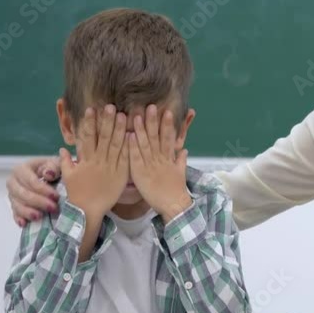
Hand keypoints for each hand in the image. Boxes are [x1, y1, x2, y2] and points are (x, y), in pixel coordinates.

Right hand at [7, 157, 61, 226]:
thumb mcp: (56, 164)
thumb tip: (48, 174)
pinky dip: (19, 218)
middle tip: (53, 207)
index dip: (43, 189)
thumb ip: (53, 167)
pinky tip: (24, 223)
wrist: (50, 178)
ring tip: (40, 216)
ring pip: (17, 204)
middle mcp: (13, 181)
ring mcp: (12, 195)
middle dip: (38, 201)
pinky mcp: (14, 206)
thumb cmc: (52, 170)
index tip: (55, 196)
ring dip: (28, 211)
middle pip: (22, 193)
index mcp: (22, 169)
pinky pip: (15, 213)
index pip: (30, 180)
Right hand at [61, 105, 129, 215]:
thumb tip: (61, 149)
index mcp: (85, 160)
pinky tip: (133, 135)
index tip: (91, 110)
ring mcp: (110, 167)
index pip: (87, 137)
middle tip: (110, 106)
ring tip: (123, 115)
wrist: (88, 211)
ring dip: (119, 130)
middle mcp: (98, 161)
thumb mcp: (68, 177)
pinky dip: (128, 147)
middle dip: (106, 121)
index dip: (89, 123)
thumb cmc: (77, 194)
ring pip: (115, 145)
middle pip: (103, 138)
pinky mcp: (121, 175)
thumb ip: (65, 162)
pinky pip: (125, 159)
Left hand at [127, 104, 190, 220]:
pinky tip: (129, 136)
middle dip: (154, 121)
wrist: (173, 206)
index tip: (167, 111)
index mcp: (169, 157)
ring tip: (137, 116)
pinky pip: (135, 158)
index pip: (168, 137)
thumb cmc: (176, 190)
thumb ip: (181, 160)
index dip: (167, 124)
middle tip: (151, 107)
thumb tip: (184, 150)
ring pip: (145, 144)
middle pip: (156, 137)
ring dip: (141, 129)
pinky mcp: (140, 173)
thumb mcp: (181, 172)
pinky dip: (132, 147)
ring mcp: (150, 165)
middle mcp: (160, 159)